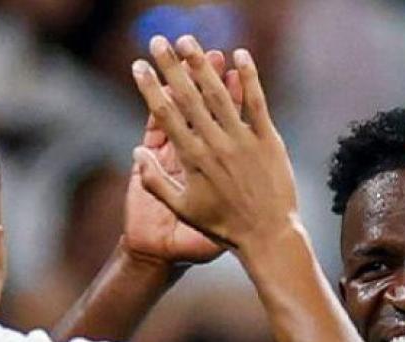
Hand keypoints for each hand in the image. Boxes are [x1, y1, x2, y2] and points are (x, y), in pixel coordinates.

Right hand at [129, 36, 299, 252]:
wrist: (267, 238)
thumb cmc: (222, 227)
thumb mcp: (183, 209)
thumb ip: (156, 182)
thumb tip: (136, 153)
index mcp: (193, 160)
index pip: (166, 115)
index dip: (150, 87)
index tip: (138, 65)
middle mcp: (216, 145)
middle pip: (189, 97)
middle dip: (171, 66)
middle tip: (159, 41)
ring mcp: (243, 140)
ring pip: (219, 94)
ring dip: (203, 64)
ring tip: (189, 41)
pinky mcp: (267, 140)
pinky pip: (256, 103)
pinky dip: (248, 78)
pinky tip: (239, 56)